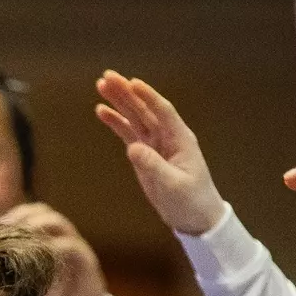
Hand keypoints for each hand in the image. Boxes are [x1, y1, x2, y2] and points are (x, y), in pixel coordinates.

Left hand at [0, 202, 110, 295]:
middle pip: (42, 211)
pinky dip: (53, 249)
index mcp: (48, 237)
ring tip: (19, 239)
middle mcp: (63, 235)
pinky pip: (71, 247)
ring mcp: (76, 245)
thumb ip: (13, 273)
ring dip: (37, 227)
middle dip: (21, 217)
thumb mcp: (29, 284)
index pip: (28, 214)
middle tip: (4, 230)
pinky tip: (38, 258)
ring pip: (58, 223)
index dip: (11, 217)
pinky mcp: (87, 260)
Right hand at [95, 71, 227, 235]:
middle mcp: (167, 136)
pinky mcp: (145, 154)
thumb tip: (133, 148)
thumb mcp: (173, 185)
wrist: (195, 218)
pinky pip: (128, 134)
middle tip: (107, 77)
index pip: (163, 111)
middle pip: (144, 109)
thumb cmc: (191, 201)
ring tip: (101, 86)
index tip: (132, 82)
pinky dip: (116, 122)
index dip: (148, 97)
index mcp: (180, 139)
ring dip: (119, 102)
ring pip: (135, 118)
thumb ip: (153, 166)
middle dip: (127, 92)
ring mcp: (155, 144)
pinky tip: (102, 111)